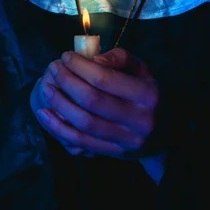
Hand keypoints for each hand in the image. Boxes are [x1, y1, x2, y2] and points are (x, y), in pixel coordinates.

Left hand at [32, 48, 158, 158]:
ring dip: (59, 105)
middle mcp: (138, 120)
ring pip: (84, 124)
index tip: (66, 56)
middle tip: (54, 68)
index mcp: (146, 95)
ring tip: (46, 88)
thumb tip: (93, 59)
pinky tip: (45, 114)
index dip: (81, 66)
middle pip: (92, 101)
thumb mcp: (142, 70)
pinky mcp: (112, 153)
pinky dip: (58, 128)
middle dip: (67, 82)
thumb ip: (120, 58)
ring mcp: (125, 140)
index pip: (105, 79)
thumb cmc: (147, 94)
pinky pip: (80, 143)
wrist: (165, 134)